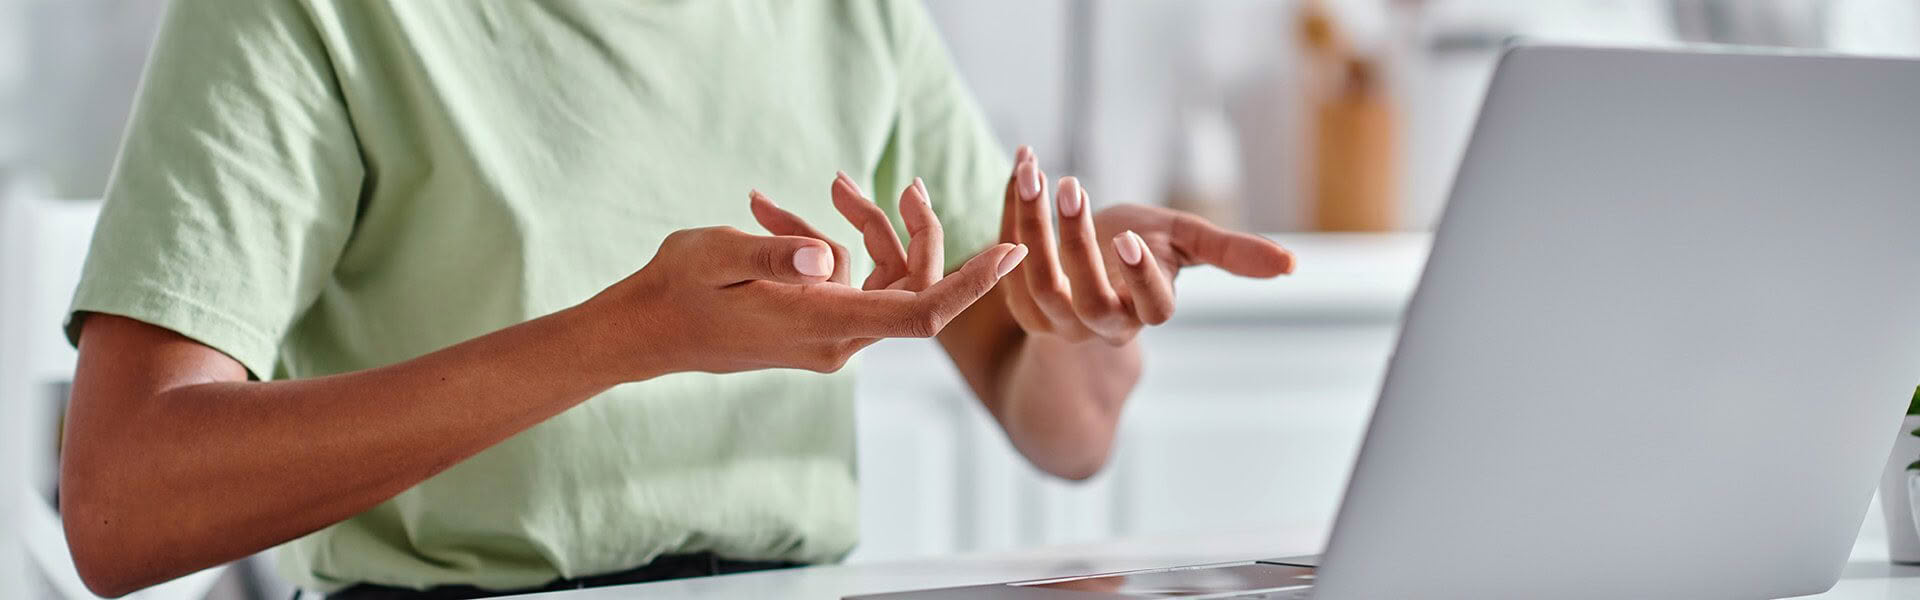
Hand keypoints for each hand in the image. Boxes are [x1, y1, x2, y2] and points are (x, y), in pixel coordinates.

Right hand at [582, 196, 1025, 376]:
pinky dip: (820, 243)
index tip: (1010, 251)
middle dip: (903, 230)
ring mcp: (827, 337)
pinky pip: (844, 280)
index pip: (921, 312)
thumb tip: (824, 256)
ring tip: (786, 198)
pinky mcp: (814, 325)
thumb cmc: (677, 289)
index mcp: (823, 325)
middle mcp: (836, 340)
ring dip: (852, 229)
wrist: (642, 331)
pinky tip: (767, 214)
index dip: (971, 283)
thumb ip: (775, 251)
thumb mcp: (719, 255)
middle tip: (868, 182)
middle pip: (909, 285)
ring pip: (877, 278)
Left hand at [999, 146, 1294, 343]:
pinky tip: (1021, 166)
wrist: (1086, 252)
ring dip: (1033, 226)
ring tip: (1037, 172)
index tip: (1130, 235)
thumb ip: (1231, 252)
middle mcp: (1100, 323)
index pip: (1153, 308)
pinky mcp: (1019, 303)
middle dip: (1074, 244)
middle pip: (1085, 299)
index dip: (1142, 278)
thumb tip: (1292, 265)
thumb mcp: (1184, 241)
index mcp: (1146, 310)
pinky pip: (1007, 260)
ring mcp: (1056, 319)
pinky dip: (1009, 212)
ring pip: (1038, 283)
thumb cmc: (1141, 244)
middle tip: (1069, 186)